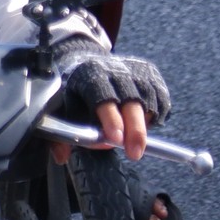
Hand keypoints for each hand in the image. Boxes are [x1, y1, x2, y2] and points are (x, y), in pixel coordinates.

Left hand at [56, 46, 170, 161]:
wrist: (86, 62)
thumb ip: (59, 133)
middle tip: (135, 154)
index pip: (102, 97)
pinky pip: (160, 98)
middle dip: (135, 130)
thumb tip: (61, 157)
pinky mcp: (150, 73)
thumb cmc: (73, 92)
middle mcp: (114, 70)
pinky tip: (146, 124)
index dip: (111, 119)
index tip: (115, 140)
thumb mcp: (60, 108)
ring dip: (146, 124)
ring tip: (137, 141)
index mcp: (89, 76)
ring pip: (149, 100)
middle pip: (131, 100)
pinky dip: (157, 115)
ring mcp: (134, 70)